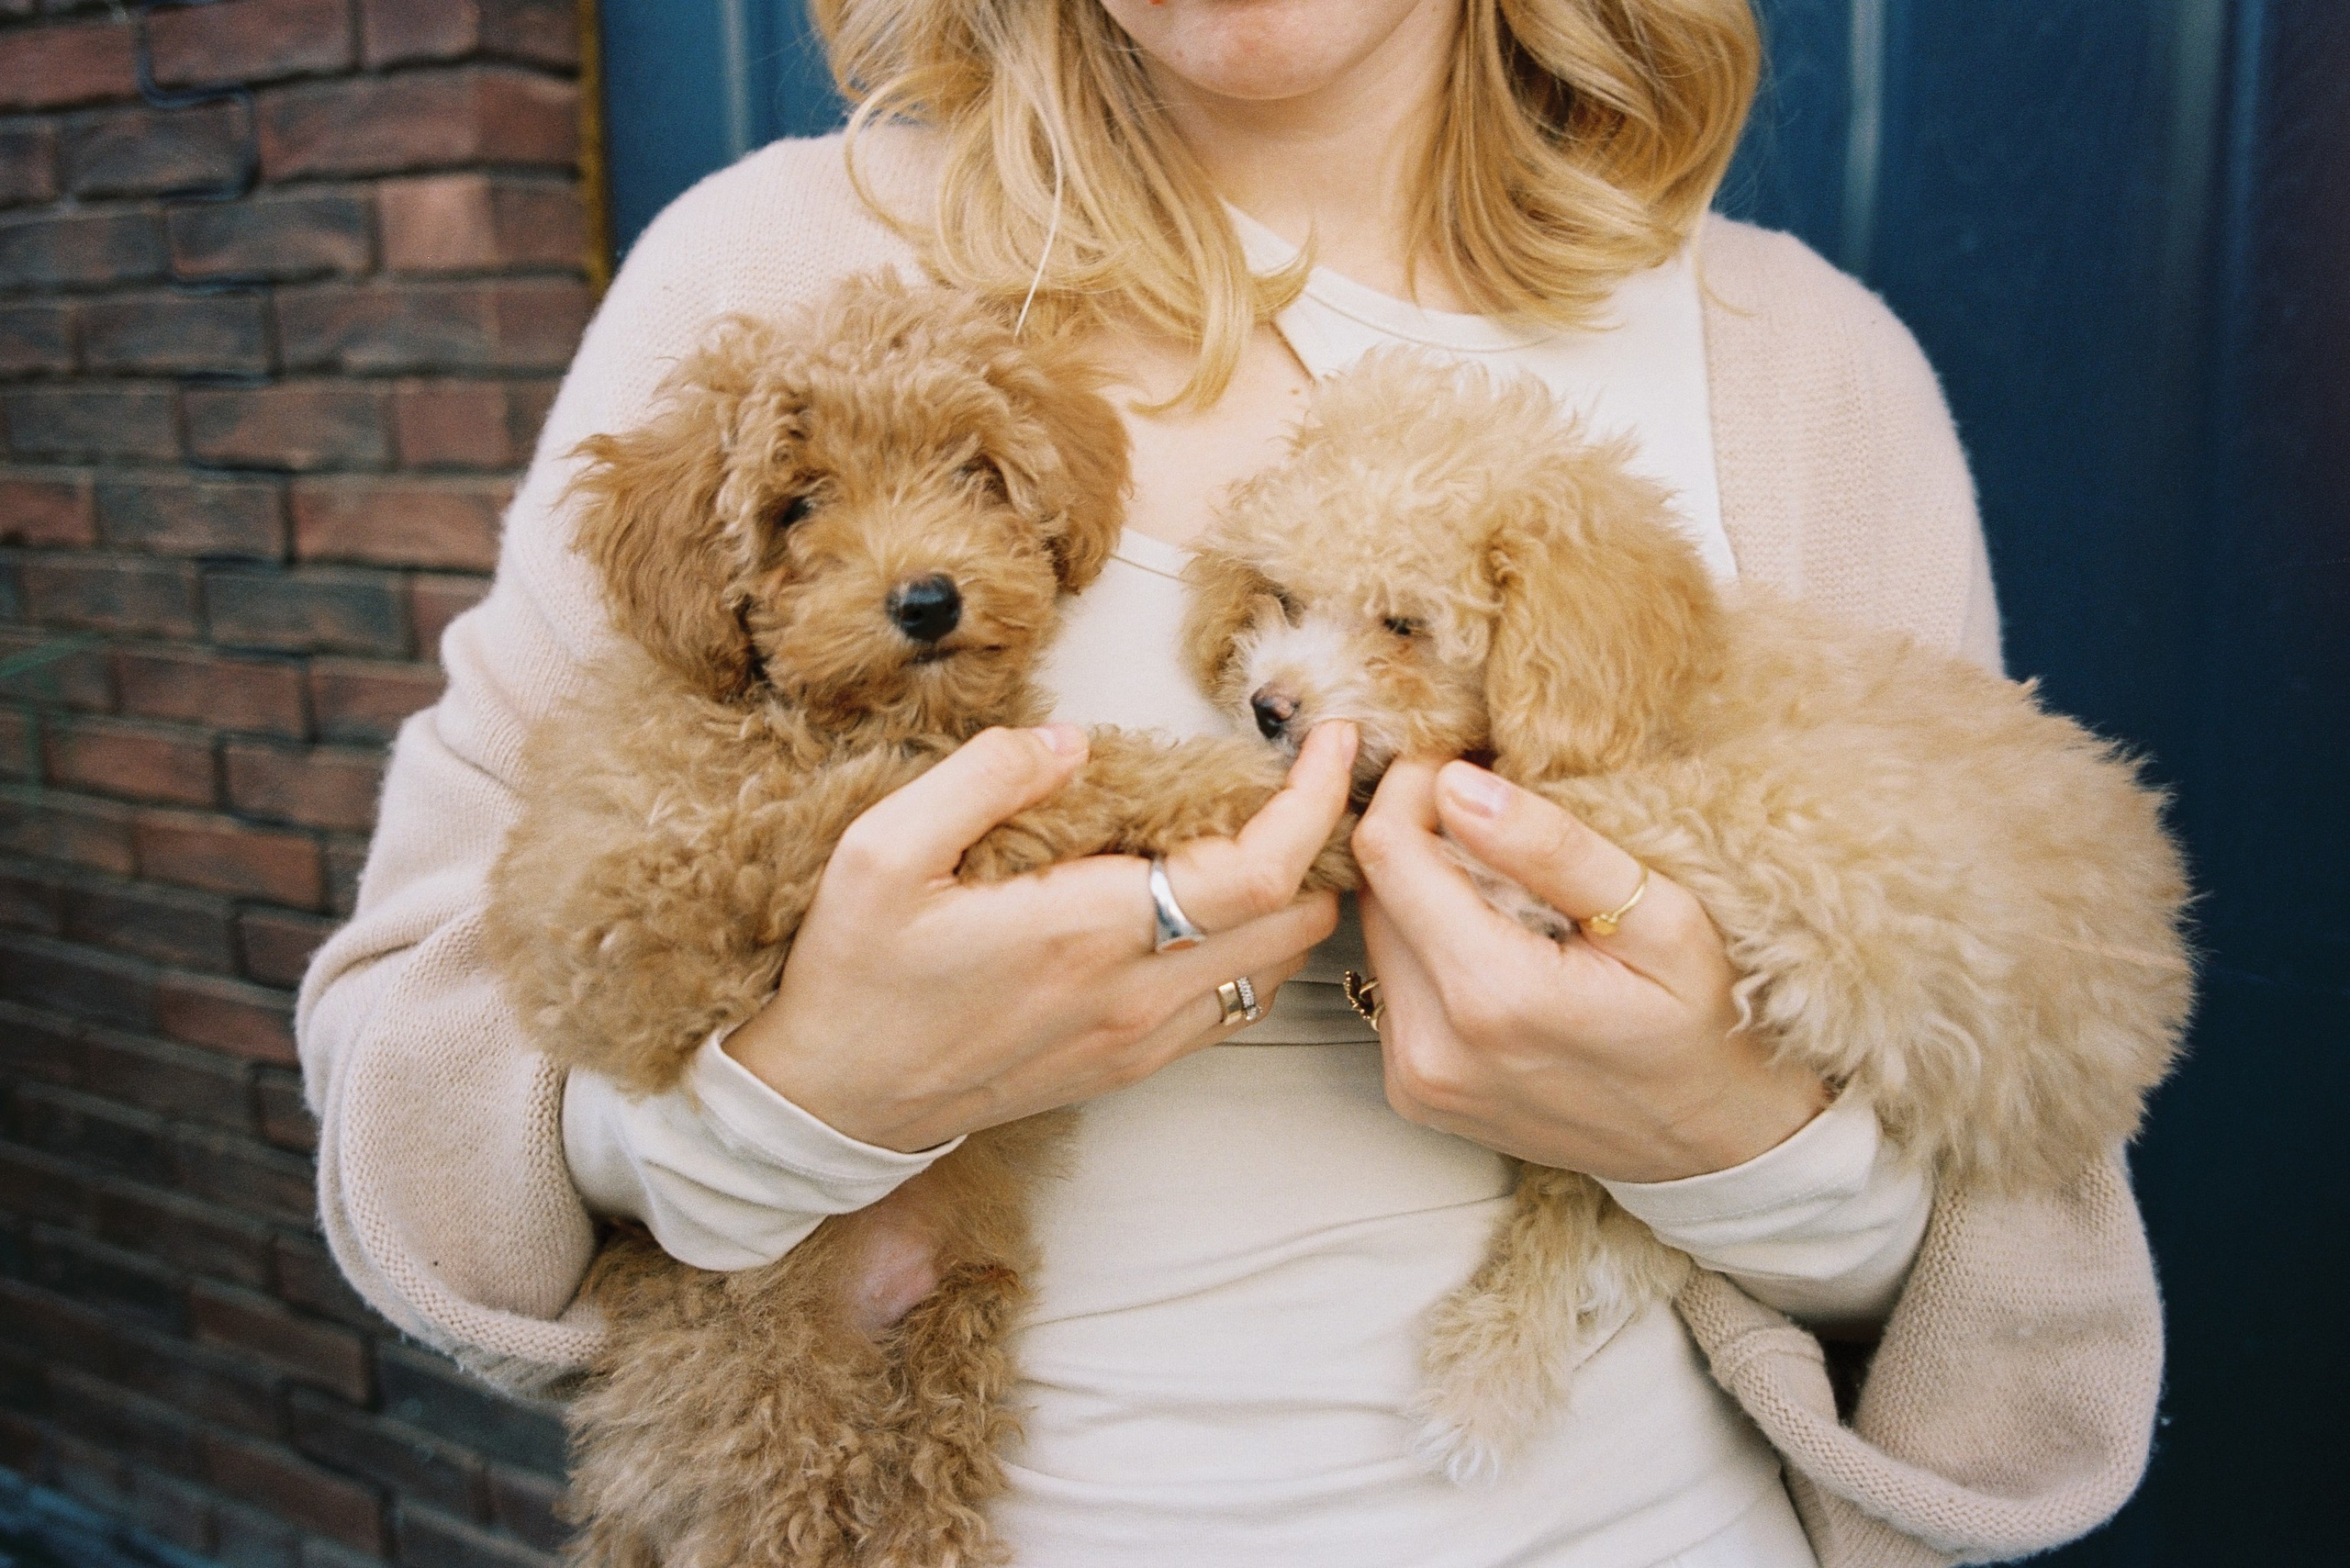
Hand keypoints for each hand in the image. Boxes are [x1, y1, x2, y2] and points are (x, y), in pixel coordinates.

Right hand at [725, 721, 1357, 1151]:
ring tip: (1274, 831)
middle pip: (1294, 923)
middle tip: (1312, 778)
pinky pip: (1232, 1009)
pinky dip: (1257, 950)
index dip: (1315, 803)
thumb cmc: (854, 976)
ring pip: (1275, 970)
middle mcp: (1132, 996)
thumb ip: (984, 778)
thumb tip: (1074, 744)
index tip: (1334, 744)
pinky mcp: (1127, 1067)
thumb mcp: (882, 852)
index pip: (1257, 871)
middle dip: (1325, 845)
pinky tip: (1220, 904)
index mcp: (1085, 932)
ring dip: (1295, 900)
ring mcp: (1136, 1041)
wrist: (832, 1103)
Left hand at [1352, 758, 1826, 1183]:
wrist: (1710, 1144)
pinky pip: (1393, 986)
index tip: (1463, 763)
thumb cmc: (1700, 1025)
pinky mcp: (1413, 1093)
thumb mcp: (1660, 918)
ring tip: (1502, 882)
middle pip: (1375, 891)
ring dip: (1422, 891)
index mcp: (1491, 995)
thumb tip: (1458, 786)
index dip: (1414, 786)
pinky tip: (1494, 946)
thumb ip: (1554, 849)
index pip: (1388, 851)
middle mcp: (1432, 1047)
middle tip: (1491, 814)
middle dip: (1421, 834)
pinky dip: (1429, 948)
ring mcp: (1416, 1079)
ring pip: (1377, 935)